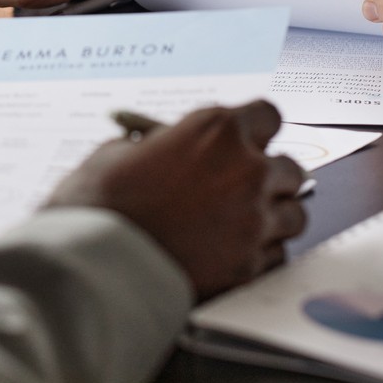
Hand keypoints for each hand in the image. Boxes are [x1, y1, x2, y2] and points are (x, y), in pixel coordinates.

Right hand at [46, 101, 306, 300]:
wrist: (89, 265)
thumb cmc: (96, 204)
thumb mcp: (122, 152)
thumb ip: (163, 145)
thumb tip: (170, 148)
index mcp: (216, 130)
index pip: (268, 116)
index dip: (255, 130)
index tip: (246, 142)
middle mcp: (245, 170)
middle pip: (289, 167)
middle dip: (268, 176)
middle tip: (242, 187)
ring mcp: (253, 221)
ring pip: (293, 214)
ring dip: (273, 216)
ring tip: (243, 224)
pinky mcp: (249, 266)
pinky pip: (277, 255)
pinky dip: (261, 253)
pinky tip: (234, 253)